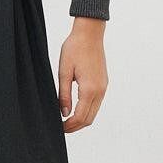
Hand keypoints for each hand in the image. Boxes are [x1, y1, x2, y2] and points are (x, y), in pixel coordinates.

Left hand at [57, 18, 107, 132]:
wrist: (90, 34)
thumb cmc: (74, 49)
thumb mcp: (64, 72)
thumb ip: (64, 95)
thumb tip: (64, 114)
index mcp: (89, 89)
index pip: (80, 117)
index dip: (69, 126)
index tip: (59, 128)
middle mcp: (100, 90)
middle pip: (89, 119)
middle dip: (76, 126)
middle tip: (61, 128)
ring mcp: (104, 87)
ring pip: (94, 112)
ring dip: (82, 119)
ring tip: (67, 120)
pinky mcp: (104, 83)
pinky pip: (97, 103)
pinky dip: (87, 110)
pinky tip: (75, 108)